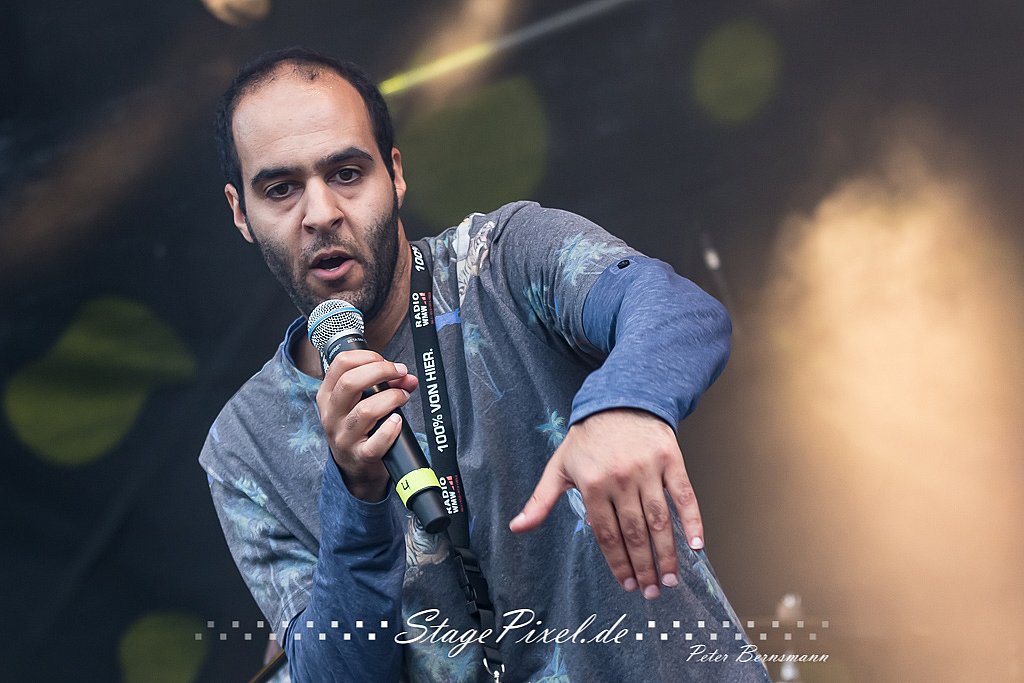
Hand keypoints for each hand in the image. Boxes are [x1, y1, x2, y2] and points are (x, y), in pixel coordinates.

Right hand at [316, 349, 418, 501]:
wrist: (355, 468)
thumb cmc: (360, 428)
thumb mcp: (362, 402)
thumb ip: (386, 385)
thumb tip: (408, 377)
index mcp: (327, 396)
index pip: (340, 364)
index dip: (367, 356)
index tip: (385, 360)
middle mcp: (331, 416)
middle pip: (350, 382)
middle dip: (381, 371)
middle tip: (400, 372)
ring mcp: (344, 437)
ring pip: (366, 410)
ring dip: (391, 398)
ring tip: (403, 396)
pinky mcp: (360, 456)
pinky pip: (376, 442)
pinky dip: (391, 429)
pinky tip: (398, 421)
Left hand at [509, 408, 702, 598]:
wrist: (620, 400)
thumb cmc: (587, 439)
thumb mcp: (558, 467)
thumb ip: (540, 501)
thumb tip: (517, 527)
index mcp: (592, 484)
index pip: (606, 534)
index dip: (617, 563)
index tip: (627, 585)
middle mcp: (620, 479)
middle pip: (634, 533)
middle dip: (643, 567)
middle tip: (652, 591)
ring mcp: (648, 470)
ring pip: (659, 520)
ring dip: (667, 553)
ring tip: (671, 579)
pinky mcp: (671, 460)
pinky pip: (685, 496)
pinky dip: (693, 521)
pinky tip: (697, 546)